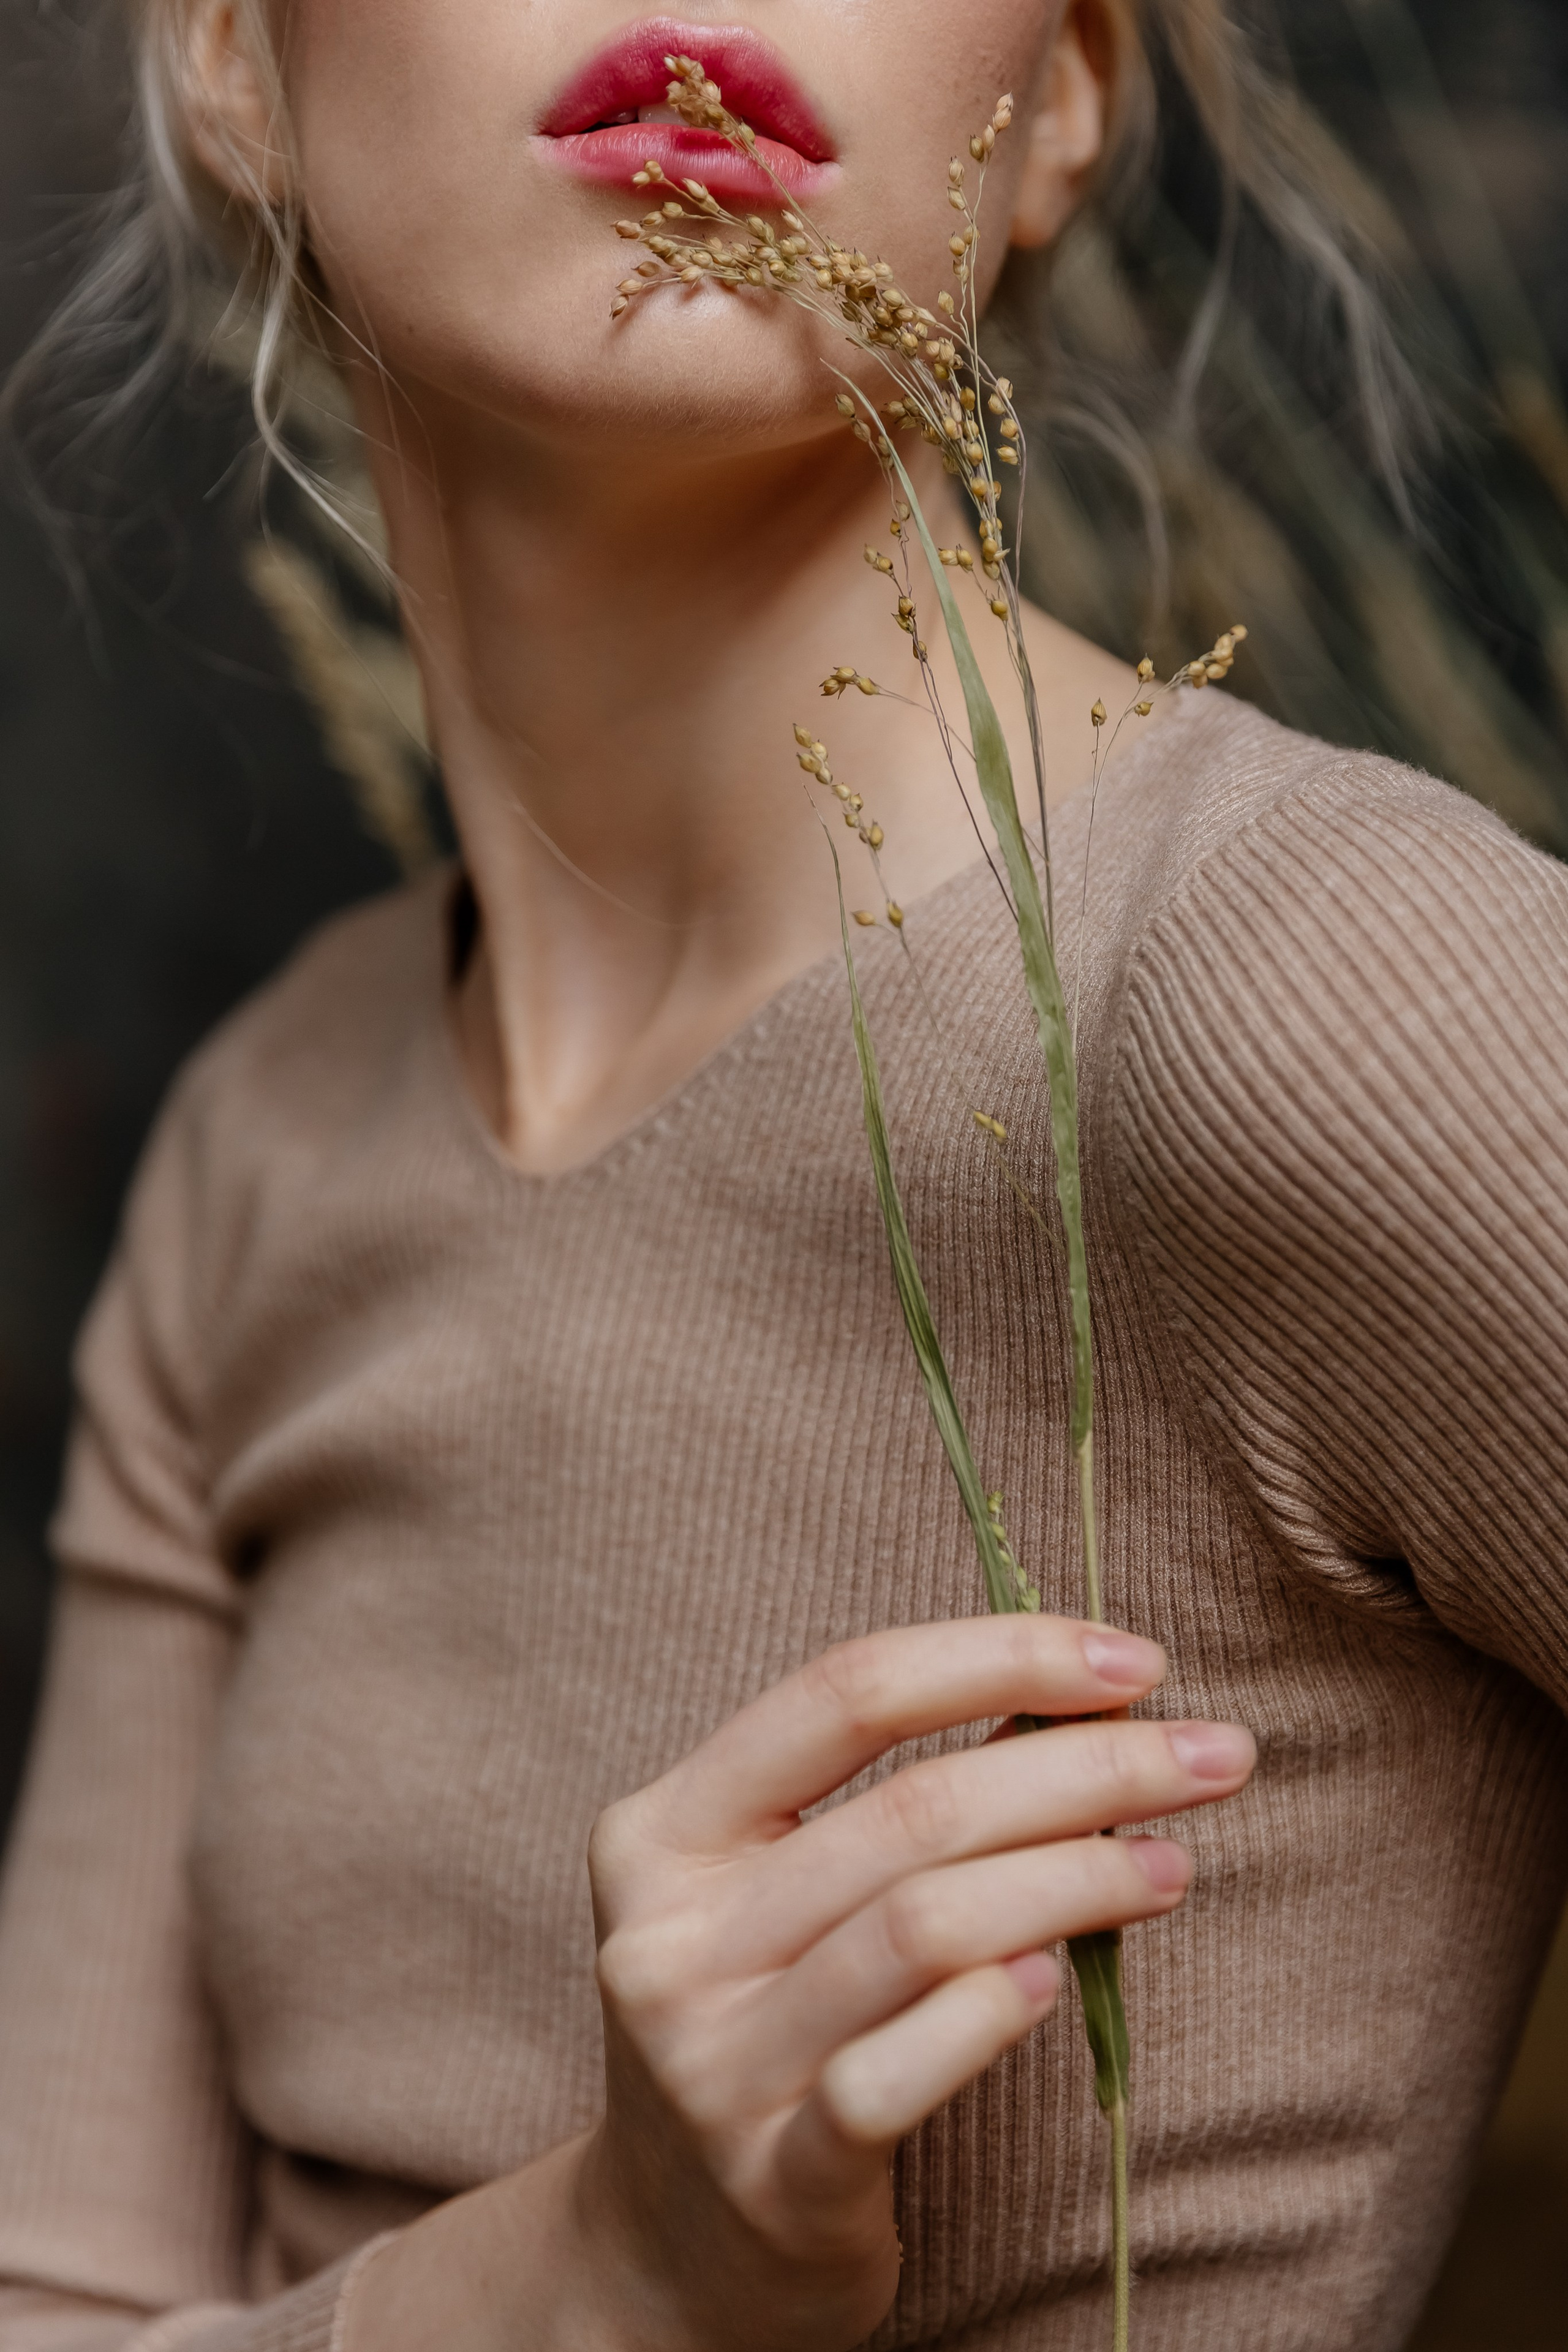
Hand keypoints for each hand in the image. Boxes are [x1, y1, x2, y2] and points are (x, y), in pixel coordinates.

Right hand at [563, 1613, 1253, 2350]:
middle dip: (1088, 1767)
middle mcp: (670, 1936)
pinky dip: (991, 2014)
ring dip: (1076, 1879)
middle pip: (912, 1810)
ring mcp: (710, 2062)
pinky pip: (894, 2078)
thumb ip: (891, 1800)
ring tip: (1171, 1864)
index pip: (847, 1692)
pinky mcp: (772, 2179)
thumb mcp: (780, 1892)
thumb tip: (1079, 1698)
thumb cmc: (765, 2024)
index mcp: (665, 1829)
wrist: (670, 2250)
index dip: (1003, 1655)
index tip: (1139, 1663)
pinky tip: (1061, 1980)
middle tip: (1212, 1758)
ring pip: (923, 1927)